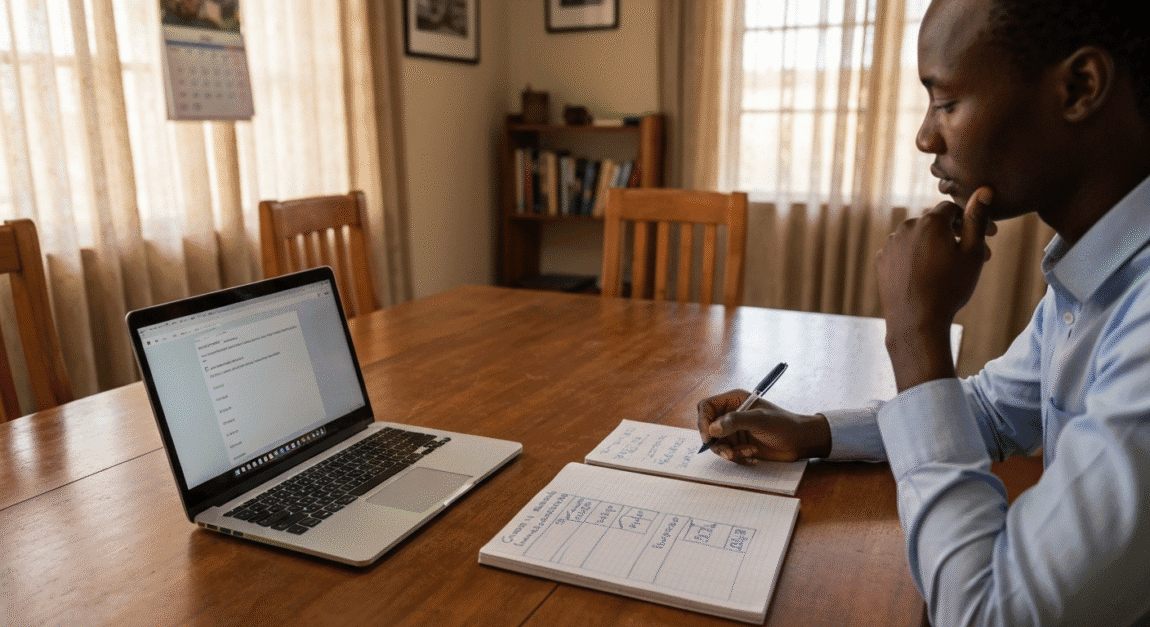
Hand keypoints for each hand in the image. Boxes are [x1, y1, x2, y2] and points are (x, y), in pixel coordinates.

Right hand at [696, 390, 830, 463]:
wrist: (801, 442)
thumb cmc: (784, 425)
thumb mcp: (759, 420)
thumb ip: (735, 421)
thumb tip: (712, 429)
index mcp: (733, 400)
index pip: (706, 407)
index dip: (703, 421)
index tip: (708, 438)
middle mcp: (731, 415)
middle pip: (708, 428)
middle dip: (718, 443)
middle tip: (729, 454)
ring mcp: (735, 431)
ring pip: (718, 444)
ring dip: (731, 452)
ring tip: (750, 453)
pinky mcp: (740, 445)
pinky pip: (729, 453)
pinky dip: (739, 458)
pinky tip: (754, 456)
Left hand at [875, 187, 994, 390]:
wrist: (916, 321)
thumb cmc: (949, 288)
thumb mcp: (972, 254)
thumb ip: (977, 219)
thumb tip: (983, 190)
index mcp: (930, 222)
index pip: (953, 209)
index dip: (971, 220)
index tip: (990, 236)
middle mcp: (906, 227)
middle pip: (935, 224)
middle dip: (956, 236)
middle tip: (977, 257)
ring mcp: (890, 244)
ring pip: (918, 238)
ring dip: (935, 247)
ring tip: (951, 269)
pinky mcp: (881, 260)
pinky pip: (903, 252)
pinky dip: (916, 258)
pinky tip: (928, 275)